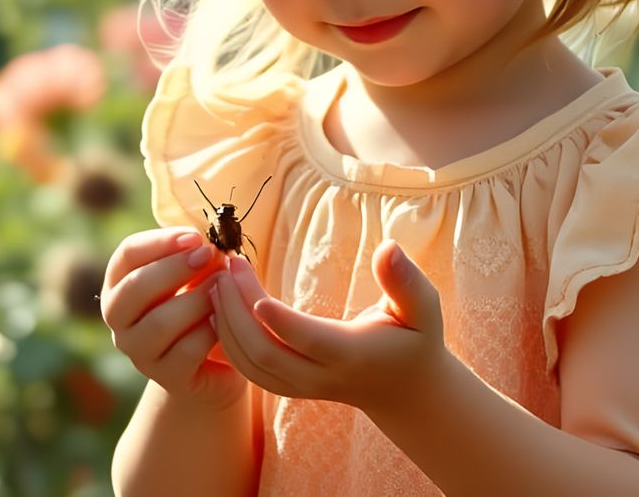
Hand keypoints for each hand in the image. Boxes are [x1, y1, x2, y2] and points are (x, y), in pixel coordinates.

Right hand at [101, 226, 246, 411]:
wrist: (214, 364)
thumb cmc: (200, 306)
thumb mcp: (194, 276)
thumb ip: (195, 257)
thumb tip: (209, 243)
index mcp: (119, 284)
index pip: (128, 254)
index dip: (160, 241)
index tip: (195, 237)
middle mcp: (119, 319)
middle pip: (134, 288)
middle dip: (174, 268)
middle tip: (210, 255)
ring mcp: (139, 352)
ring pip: (159, 323)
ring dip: (195, 299)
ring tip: (223, 284)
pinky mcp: (167, 377)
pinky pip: (185, 352)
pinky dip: (208, 331)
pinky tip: (225, 319)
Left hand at [209, 239, 453, 413]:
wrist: (406, 391)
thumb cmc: (416, 340)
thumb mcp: (423, 308)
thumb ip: (406, 280)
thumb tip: (388, 247)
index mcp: (352, 355)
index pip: (306, 339)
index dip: (276, 315)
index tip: (248, 278)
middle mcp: (322, 377)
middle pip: (267, 352)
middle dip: (238, 310)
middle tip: (227, 267)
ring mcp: (302, 388)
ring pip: (251, 365)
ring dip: (226, 325)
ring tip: (215, 282)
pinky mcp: (289, 388)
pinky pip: (249, 371)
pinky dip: (227, 342)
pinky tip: (219, 309)